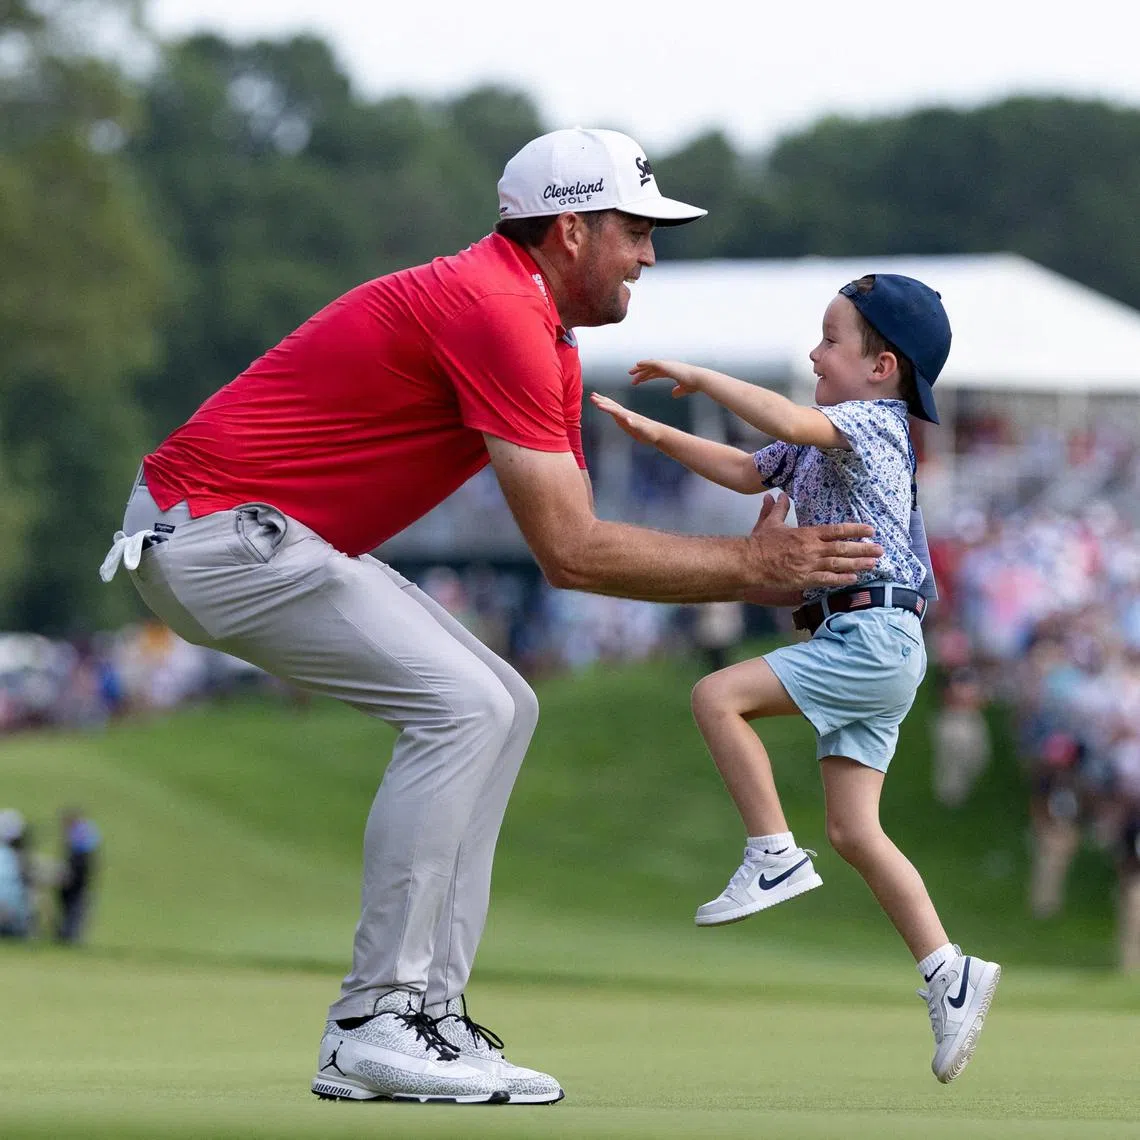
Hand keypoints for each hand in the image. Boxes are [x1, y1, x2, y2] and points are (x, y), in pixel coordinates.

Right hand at [589, 392, 663, 444]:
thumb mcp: (642, 430)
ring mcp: (625, 416)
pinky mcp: (626, 420)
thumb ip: (634, 424)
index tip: (595, 402)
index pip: (614, 410)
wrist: (657, 432)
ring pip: (612, 406)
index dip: (604, 406)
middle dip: (601, 401)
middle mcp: (625, 414)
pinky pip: (615, 412)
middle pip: (611, 405)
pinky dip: (609, 407)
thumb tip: (627, 420)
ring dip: (603, 401)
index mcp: (628, 416)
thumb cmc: (650, 432)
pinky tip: (606, 407)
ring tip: (595, 396)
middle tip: (591, 395)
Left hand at [628, 358, 702, 397]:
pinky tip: (637, 364)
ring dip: (640, 368)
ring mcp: (667, 364)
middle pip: (651, 368)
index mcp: (671, 371)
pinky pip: (652, 362)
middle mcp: (668, 366)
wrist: (698, 379)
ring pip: (649, 365)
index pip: (656, 373)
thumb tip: (673, 394)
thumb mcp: (684, 389)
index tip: (639, 381)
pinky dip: (645, 363)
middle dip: (641, 372)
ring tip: (630, 373)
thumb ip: (678, 391)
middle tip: (631, 376)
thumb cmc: (694, 384)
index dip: (647, 376)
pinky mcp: (666, 365)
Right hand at [747, 496, 882, 589]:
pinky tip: (854, 579)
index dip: (855, 530)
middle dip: (864, 548)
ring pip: (839, 563)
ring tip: (874, 564)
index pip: (836, 530)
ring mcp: (809, 565)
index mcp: (806, 533)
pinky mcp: (803, 579)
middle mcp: (811, 548)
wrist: (748, 562)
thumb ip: (778, 509)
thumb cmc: (758, 543)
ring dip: (858, 564)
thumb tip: (779, 494)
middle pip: (843, 547)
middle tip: (881, 549)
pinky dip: (841, 579)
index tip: (870, 530)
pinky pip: (827, 580)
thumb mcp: (769, 523)